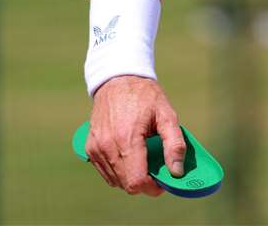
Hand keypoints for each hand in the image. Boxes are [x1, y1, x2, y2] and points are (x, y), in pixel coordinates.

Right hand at [85, 75, 187, 195]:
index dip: (152, 188)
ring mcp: (96, 149)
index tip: (163, 180)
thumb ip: (174, 144)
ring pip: (115, 181)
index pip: (137, 182)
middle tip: (155, 167)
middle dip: (144, 182)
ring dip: (130, 177)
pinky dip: (119, 171)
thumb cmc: (145, 96)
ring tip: (143, 158)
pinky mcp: (90, 148)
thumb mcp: (167, 115)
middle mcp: (107, 146)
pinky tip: (129, 156)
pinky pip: (105, 172)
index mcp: (127, 139)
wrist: (117, 79)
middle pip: (127, 184)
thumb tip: (177, 172)